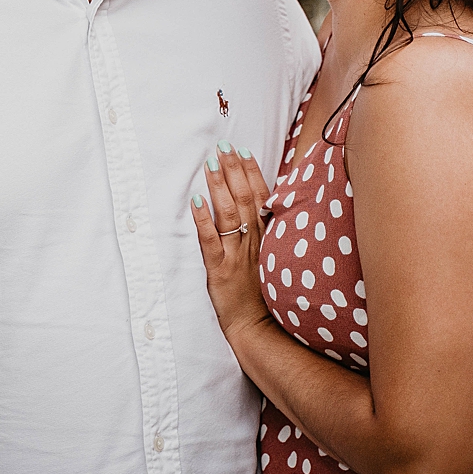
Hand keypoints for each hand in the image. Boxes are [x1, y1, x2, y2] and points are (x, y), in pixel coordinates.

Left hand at [191, 144, 270, 341]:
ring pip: (228, 214)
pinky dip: (202, 219)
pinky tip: (195, 201)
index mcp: (267, 237)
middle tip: (224, 145)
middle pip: (244, 198)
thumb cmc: (268, 293)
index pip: (261, 196)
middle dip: (233, 169)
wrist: (260, 328)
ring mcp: (237, 255)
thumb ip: (270, 232)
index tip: (243, 150)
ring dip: (218, 185)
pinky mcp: (220, 270)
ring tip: (210, 163)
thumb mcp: (276, 258)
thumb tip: (266, 206)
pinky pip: (210, 240)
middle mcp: (254, 241)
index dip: (251, 172)